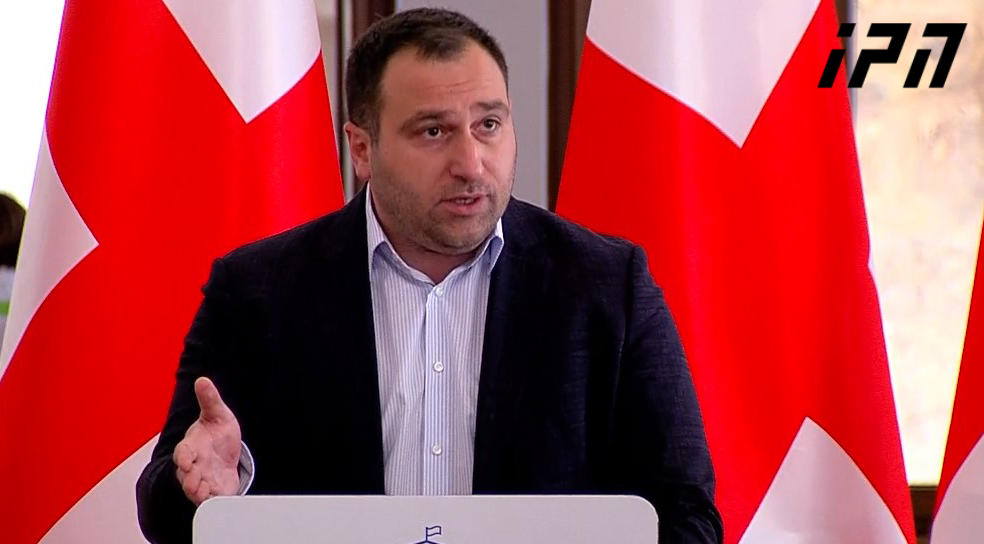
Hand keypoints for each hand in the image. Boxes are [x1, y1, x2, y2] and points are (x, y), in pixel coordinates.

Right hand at [172, 377, 242, 504]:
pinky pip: (212, 499)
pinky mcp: (215, 491)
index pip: (182, 452)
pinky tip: (220, 502)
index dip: (183, 457)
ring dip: (200, 494)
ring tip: (205, 495)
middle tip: (195, 484)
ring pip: (197, 490)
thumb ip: (210, 400)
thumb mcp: (218, 414)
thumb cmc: (217, 432)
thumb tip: (203, 380)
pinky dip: (214, 502)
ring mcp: (203, 480)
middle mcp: (194, 466)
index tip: (186, 461)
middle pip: (187, 475)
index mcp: (192, 446)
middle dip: (190, 480)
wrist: (228, 451)